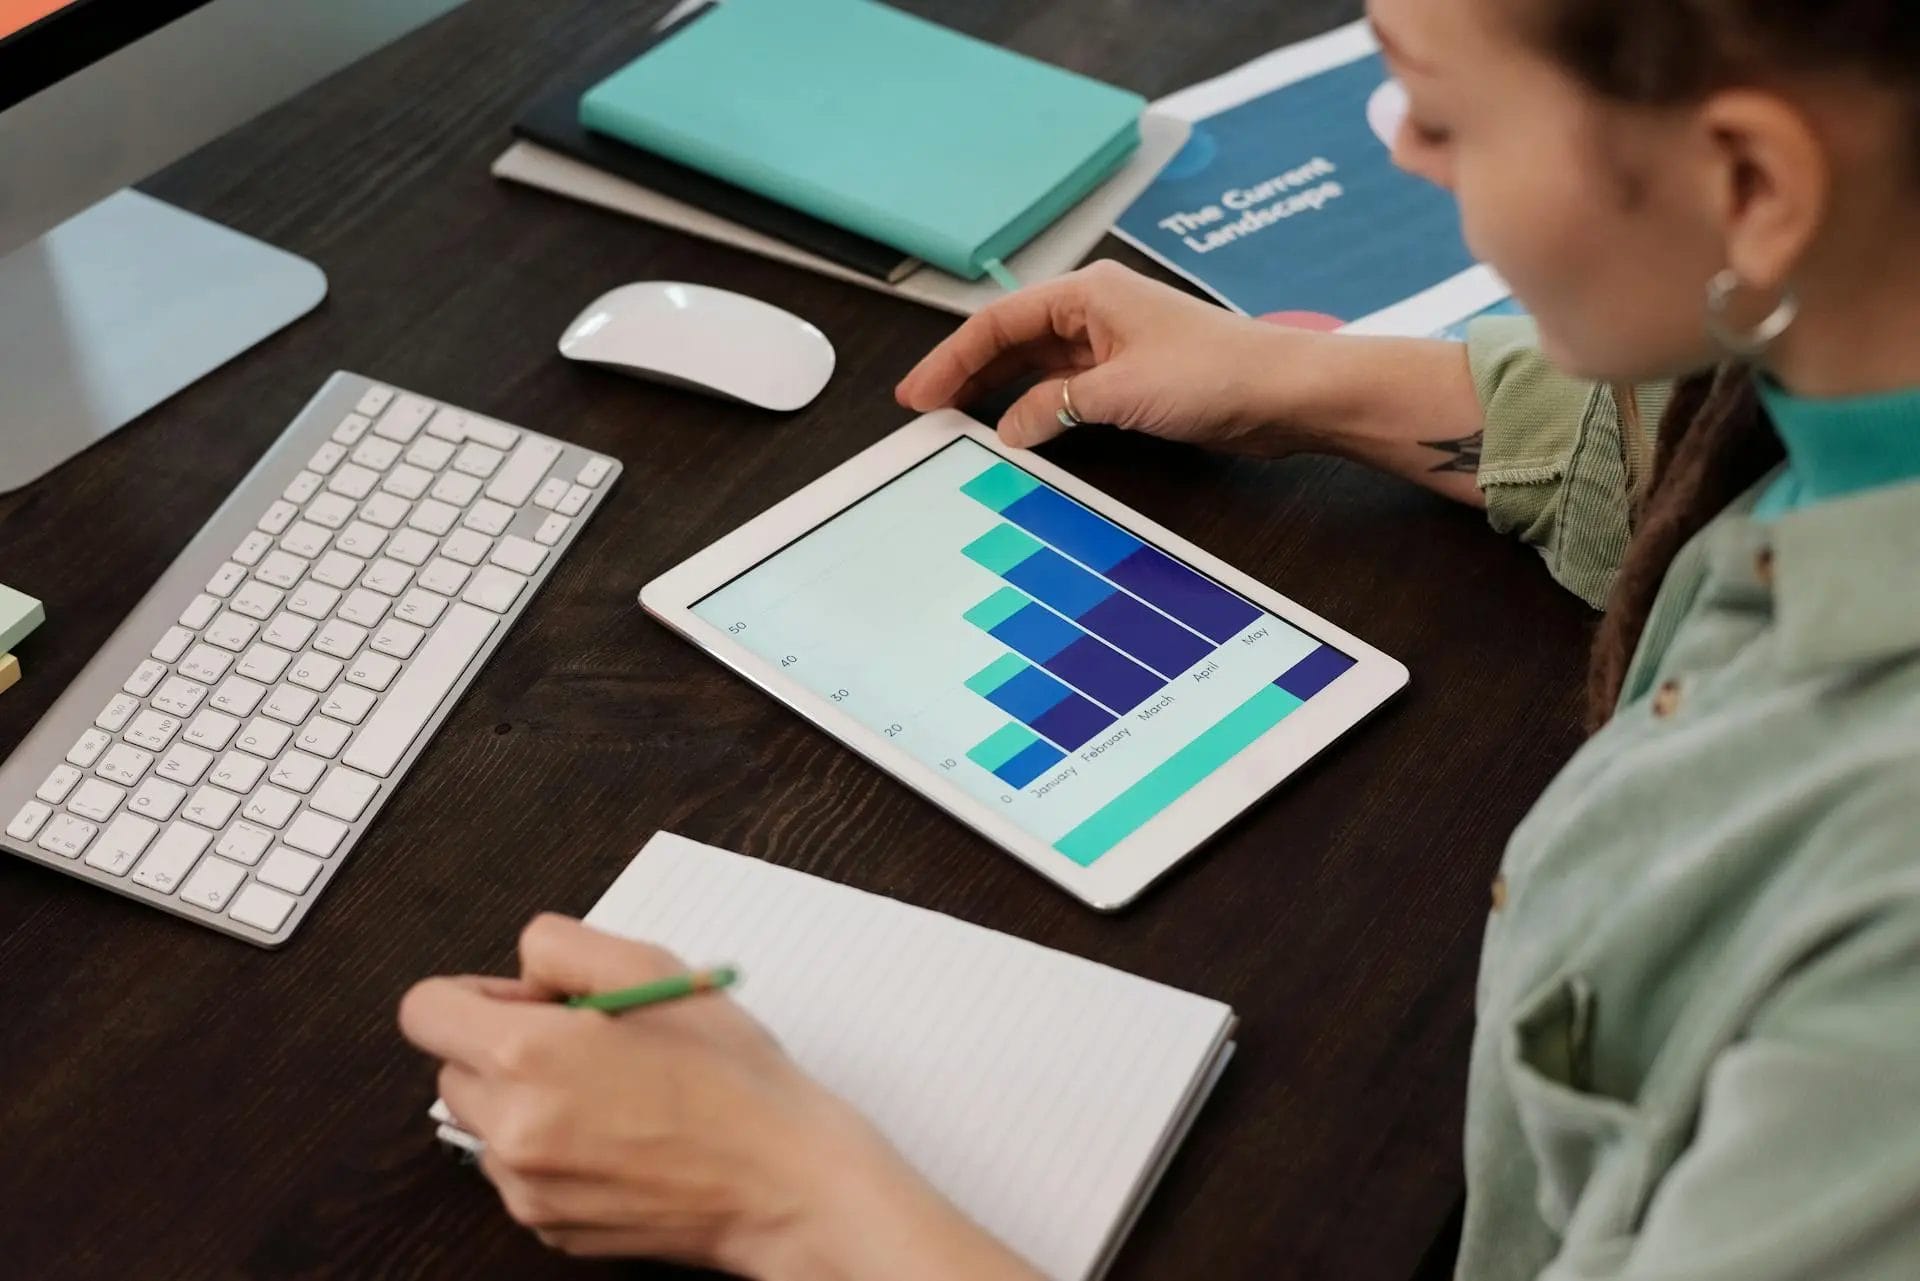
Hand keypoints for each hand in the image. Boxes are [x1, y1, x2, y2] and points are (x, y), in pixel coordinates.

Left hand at [399, 915, 1039, 1280]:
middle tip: (584, 1041)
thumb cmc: (732, 1077)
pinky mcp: (546, 1227)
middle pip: (449, 1069)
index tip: (527, 1000)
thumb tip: (522, 970)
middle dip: (501, 1047)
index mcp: (529, 1054)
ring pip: (483, 1124)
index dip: (475, 993)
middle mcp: (512, 1127)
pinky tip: (620, 1137)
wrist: (784, 1182)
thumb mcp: (657, 968)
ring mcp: (525, 1187)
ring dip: (525, 1101)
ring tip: (612, 1094)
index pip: (424, 1011)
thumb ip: (565, 946)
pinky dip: (552, 1150)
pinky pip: (518, 1172)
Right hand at [898, 260, 1491, 506]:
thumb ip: (1054, 407)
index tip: (918, 392)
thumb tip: (1009, 428)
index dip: (951, 357)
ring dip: (997, 392)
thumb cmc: (1217, 373)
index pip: (998, 322)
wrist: (1287, 392)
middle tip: (924, 409)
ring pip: (1036, 365)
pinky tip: (1016, 430)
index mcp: (1087, 295)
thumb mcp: (1120, 392)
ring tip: (957, 420)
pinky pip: (1064, 389)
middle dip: (966, 372)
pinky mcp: (1132, 377)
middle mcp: (1096, 312)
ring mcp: (1113, 344)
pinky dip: (1035, 407)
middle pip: (1011, 340)